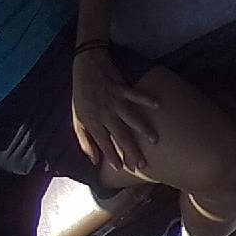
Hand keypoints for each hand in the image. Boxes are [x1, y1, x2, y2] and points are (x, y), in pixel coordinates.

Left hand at [72, 49, 159, 172]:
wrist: (85, 67)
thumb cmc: (83, 95)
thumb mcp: (78, 120)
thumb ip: (85, 141)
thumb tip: (94, 161)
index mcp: (92, 121)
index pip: (103, 142)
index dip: (111, 155)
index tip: (121, 168)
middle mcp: (104, 113)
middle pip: (120, 135)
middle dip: (131, 150)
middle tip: (142, 164)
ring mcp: (114, 100)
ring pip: (130, 117)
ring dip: (143, 128)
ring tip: (155, 140)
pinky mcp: (121, 88)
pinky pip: (135, 95)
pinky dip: (146, 99)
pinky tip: (157, 105)